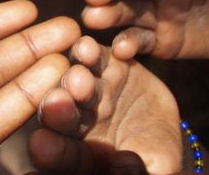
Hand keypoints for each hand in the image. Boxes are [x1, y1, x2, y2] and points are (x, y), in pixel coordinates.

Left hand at [29, 36, 182, 174]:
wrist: (166, 129)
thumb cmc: (155, 161)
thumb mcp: (151, 169)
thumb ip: (128, 171)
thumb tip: (106, 168)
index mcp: (75, 153)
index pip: (60, 154)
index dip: (53, 151)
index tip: (43, 145)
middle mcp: (72, 119)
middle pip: (59, 114)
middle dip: (58, 107)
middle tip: (57, 101)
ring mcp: (85, 89)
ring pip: (73, 81)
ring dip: (73, 76)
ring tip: (78, 74)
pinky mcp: (101, 63)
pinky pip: (94, 55)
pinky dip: (90, 51)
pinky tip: (87, 47)